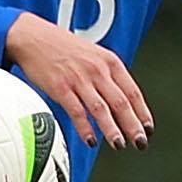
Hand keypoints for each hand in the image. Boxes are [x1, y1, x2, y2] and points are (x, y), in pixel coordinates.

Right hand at [6, 15, 150, 148]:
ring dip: (112, 130)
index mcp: (109, 62)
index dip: (143, 113)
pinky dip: (85, 128)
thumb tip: (119, 99)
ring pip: (101, 109)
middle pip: (121, 103)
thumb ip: (106, 75)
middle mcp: (97, 70)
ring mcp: (78, 79)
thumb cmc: (61, 47)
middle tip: (140, 142)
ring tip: (118, 144)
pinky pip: (76, 111)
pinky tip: (90, 139)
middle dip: (133, 126)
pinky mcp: (60, 87)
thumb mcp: (92, 55)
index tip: (148, 129)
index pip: (133, 92)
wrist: (33, 36)